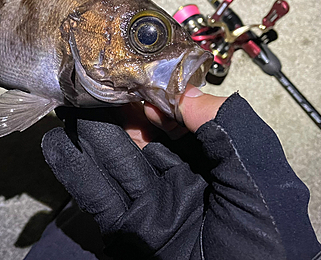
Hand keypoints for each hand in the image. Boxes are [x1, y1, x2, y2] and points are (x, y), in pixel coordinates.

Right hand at [42, 89, 320, 259]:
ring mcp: (150, 204)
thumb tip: (185, 94)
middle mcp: (179, 180)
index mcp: (213, 164)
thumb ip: (230, 130)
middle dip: (116, 112)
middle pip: (140, 138)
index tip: (130, 77)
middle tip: (90, 85)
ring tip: (68, 105)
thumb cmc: (262, 244)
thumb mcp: (259, 180)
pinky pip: (96, 195)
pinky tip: (58, 145)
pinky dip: (74, 169)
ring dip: (90, 134)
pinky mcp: (126, 229)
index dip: (153, 99)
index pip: (176, 122)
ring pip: (114, 161)